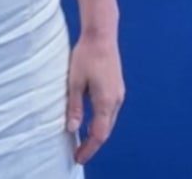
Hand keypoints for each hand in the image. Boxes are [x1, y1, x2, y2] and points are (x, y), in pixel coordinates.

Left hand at [66, 31, 122, 163]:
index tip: (78, 158)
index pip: (99, 134)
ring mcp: (119, 93)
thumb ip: (75, 107)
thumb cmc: (86, 55)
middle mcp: (116, 100)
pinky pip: (110, 111)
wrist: (101, 34)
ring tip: (82, 141)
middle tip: (79, 153)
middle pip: (105, 130)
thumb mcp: (75, 82)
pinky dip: (101, 121)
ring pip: (109, 121)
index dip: (88, 148)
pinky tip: (91, 121)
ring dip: (97, 132)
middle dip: (92, 144)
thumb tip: (72, 128)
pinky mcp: (117, 87)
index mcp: (106, 101)